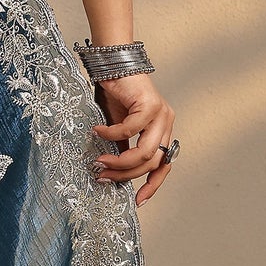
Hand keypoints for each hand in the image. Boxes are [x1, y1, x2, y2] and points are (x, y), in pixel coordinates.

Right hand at [90, 72, 175, 206]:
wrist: (113, 64)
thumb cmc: (115, 94)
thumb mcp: (119, 127)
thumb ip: (123, 148)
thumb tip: (115, 173)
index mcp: (162, 132)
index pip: (164, 166)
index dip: (152, 185)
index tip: (137, 200)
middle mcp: (166, 124)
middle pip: (152, 163)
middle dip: (126, 174)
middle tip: (103, 176)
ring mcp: (162, 114)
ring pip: (146, 152)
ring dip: (120, 161)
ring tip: (101, 160)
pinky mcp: (151, 105)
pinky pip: (131, 130)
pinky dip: (112, 135)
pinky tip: (98, 131)